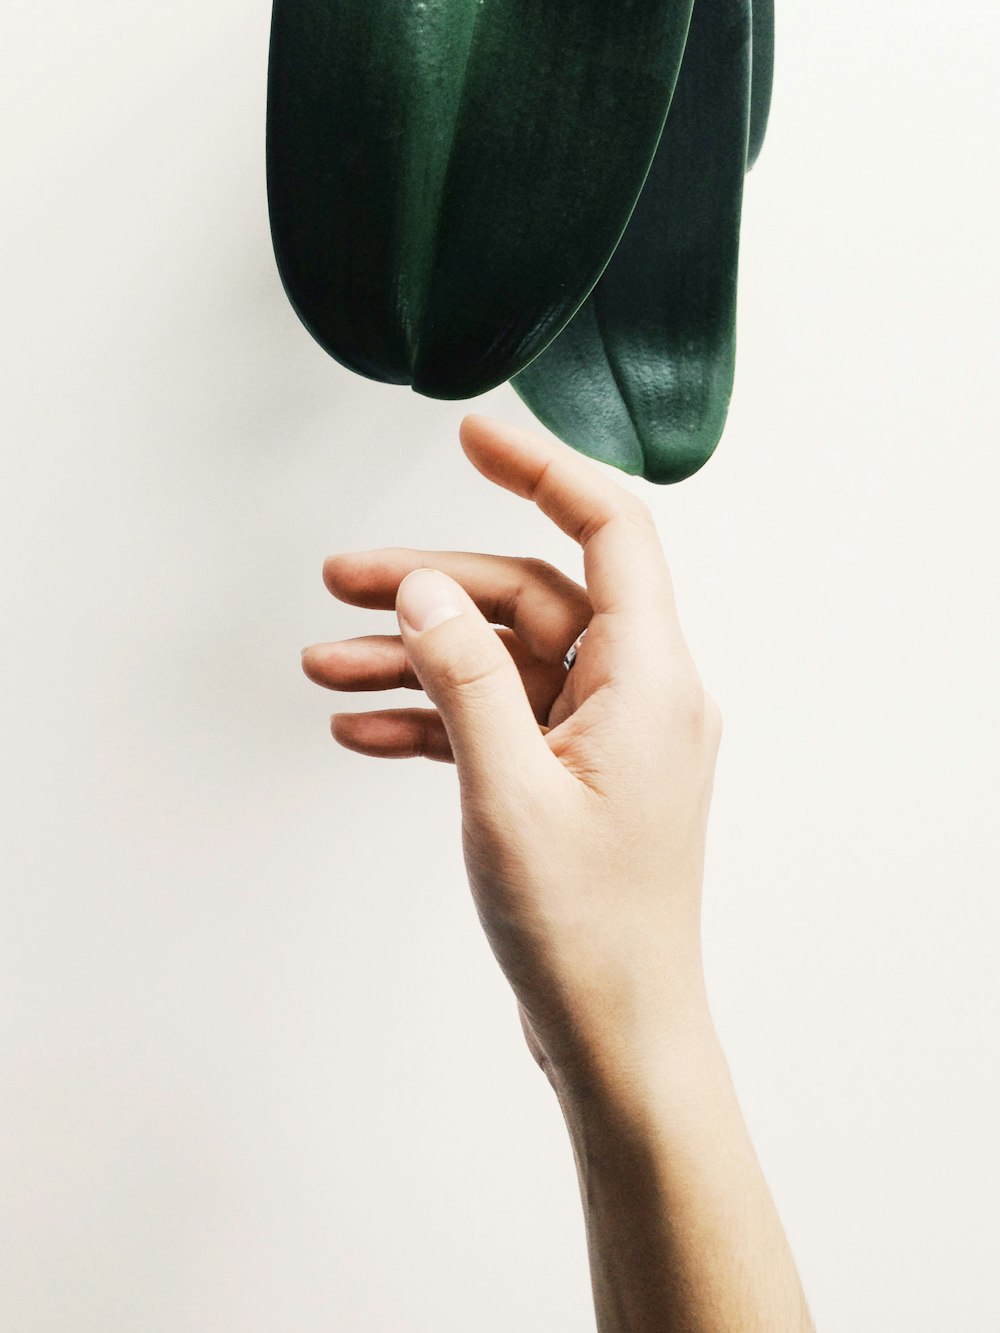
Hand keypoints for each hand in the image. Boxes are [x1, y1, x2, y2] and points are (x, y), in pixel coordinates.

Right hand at [302, 415, 721, 1097]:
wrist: (616, 1035)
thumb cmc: (584, 929)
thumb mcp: (506, 792)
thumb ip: (465, 676)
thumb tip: (425, 586)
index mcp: (648, 679)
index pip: (611, 531)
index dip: (544, 468)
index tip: (473, 433)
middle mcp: (635, 695)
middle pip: (529, 597)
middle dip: (431, 585)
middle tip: (338, 580)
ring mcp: (601, 739)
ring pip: (501, 660)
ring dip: (416, 656)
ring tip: (323, 663)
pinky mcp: (569, 779)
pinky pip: (496, 720)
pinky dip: (433, 717)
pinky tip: (362, 731)